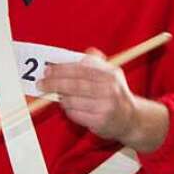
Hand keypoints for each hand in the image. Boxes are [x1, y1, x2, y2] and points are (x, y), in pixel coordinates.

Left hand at [38, 48, 168, 151]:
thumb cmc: (116, 95)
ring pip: (72, 100)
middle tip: (42, 84)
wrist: (132, 119)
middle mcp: (110, 90)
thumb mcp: (113, 75)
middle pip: (75, 85)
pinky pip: (75, 114)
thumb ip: (97, 63)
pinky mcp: (100, 121)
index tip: (48, 70)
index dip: (62, 69)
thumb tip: (86, 52)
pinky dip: (68, 110)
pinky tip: (69, 107)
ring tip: (59, 96)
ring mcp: (105, 106)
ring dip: (61, 98)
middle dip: (54, 83)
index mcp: (111, 75)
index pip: (81, 69)